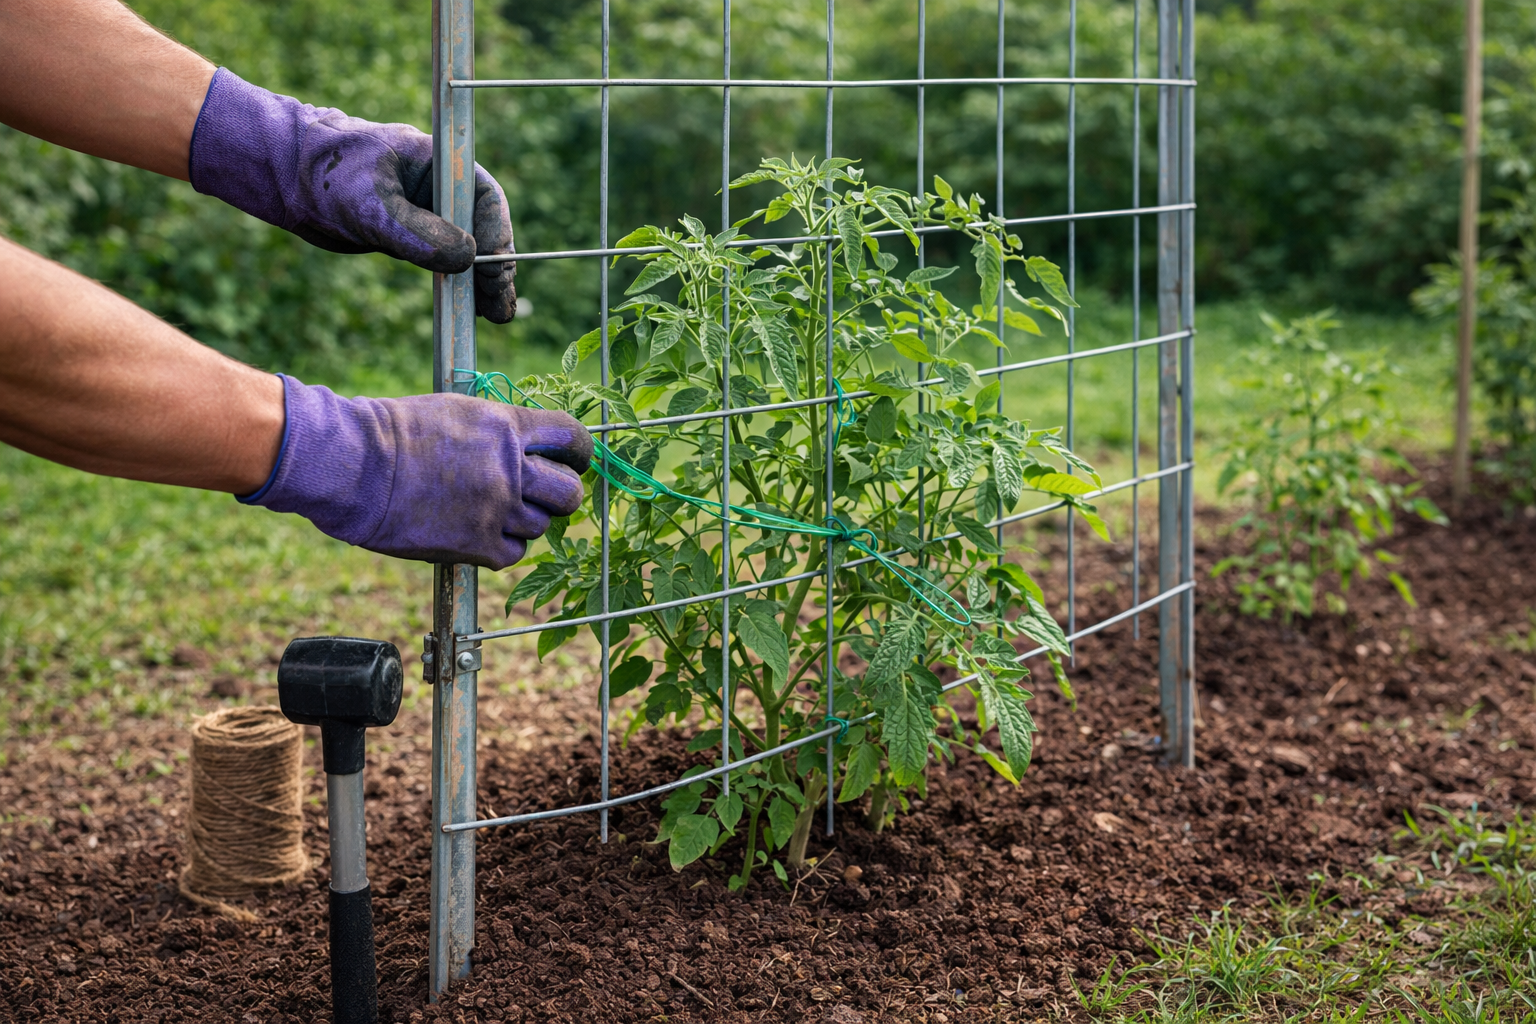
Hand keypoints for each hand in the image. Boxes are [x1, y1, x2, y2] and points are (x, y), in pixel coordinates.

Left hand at [189, 68, 515, 322]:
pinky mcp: (409, 232)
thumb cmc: (322, 173)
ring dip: (478, 281)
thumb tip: (467, 260)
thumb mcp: (370, 207)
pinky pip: (442, 258)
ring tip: (491, 316)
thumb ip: (418, 233)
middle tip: (500, 309)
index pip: (485, 200)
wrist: (280, 174)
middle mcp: (438, 185)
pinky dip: (456, 281)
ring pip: (465, 247)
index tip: (495, 276)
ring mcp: (425, 209)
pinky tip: (464, 308)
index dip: (496, 240)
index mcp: (439, 162)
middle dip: (494, 268)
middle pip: (483, 228)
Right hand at [242, 377, 591, 569]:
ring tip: (493, 511)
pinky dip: (503, 546)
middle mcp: (509, 469)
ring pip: (541, 526)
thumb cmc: (393, 432)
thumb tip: (527, 447)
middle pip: (569, 493)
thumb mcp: (455, 411)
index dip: (578, 452)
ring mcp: (495, 509)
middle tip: (541, 494)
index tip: (573, 460)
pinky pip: (514, 553)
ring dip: (525, 521)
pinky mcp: (476, 545)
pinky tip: (481, 532)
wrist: (354, 467)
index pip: (572, 437)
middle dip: (560, 494)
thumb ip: (498, 430)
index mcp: (506, 427)